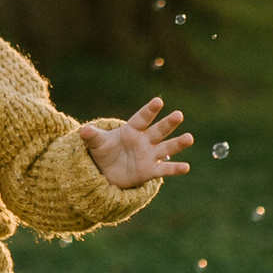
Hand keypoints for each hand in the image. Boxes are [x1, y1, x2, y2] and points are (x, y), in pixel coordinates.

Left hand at [78, 99, 192, 188]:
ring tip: (189, 138)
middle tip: (179, 114)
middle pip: (158, 130)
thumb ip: (92, 136)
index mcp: (131, 130)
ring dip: (178, 143)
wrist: (107, 171)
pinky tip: (186, 167)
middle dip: (168, 123)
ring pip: (166, 148)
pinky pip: (164, 169)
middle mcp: (144, 140)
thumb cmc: (104, 151)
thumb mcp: (96, 143)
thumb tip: (83, 130)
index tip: (159, 101)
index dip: (149, 110)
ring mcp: (149, 155)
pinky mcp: (150, 171)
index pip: (142, 118)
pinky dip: (175, 168)